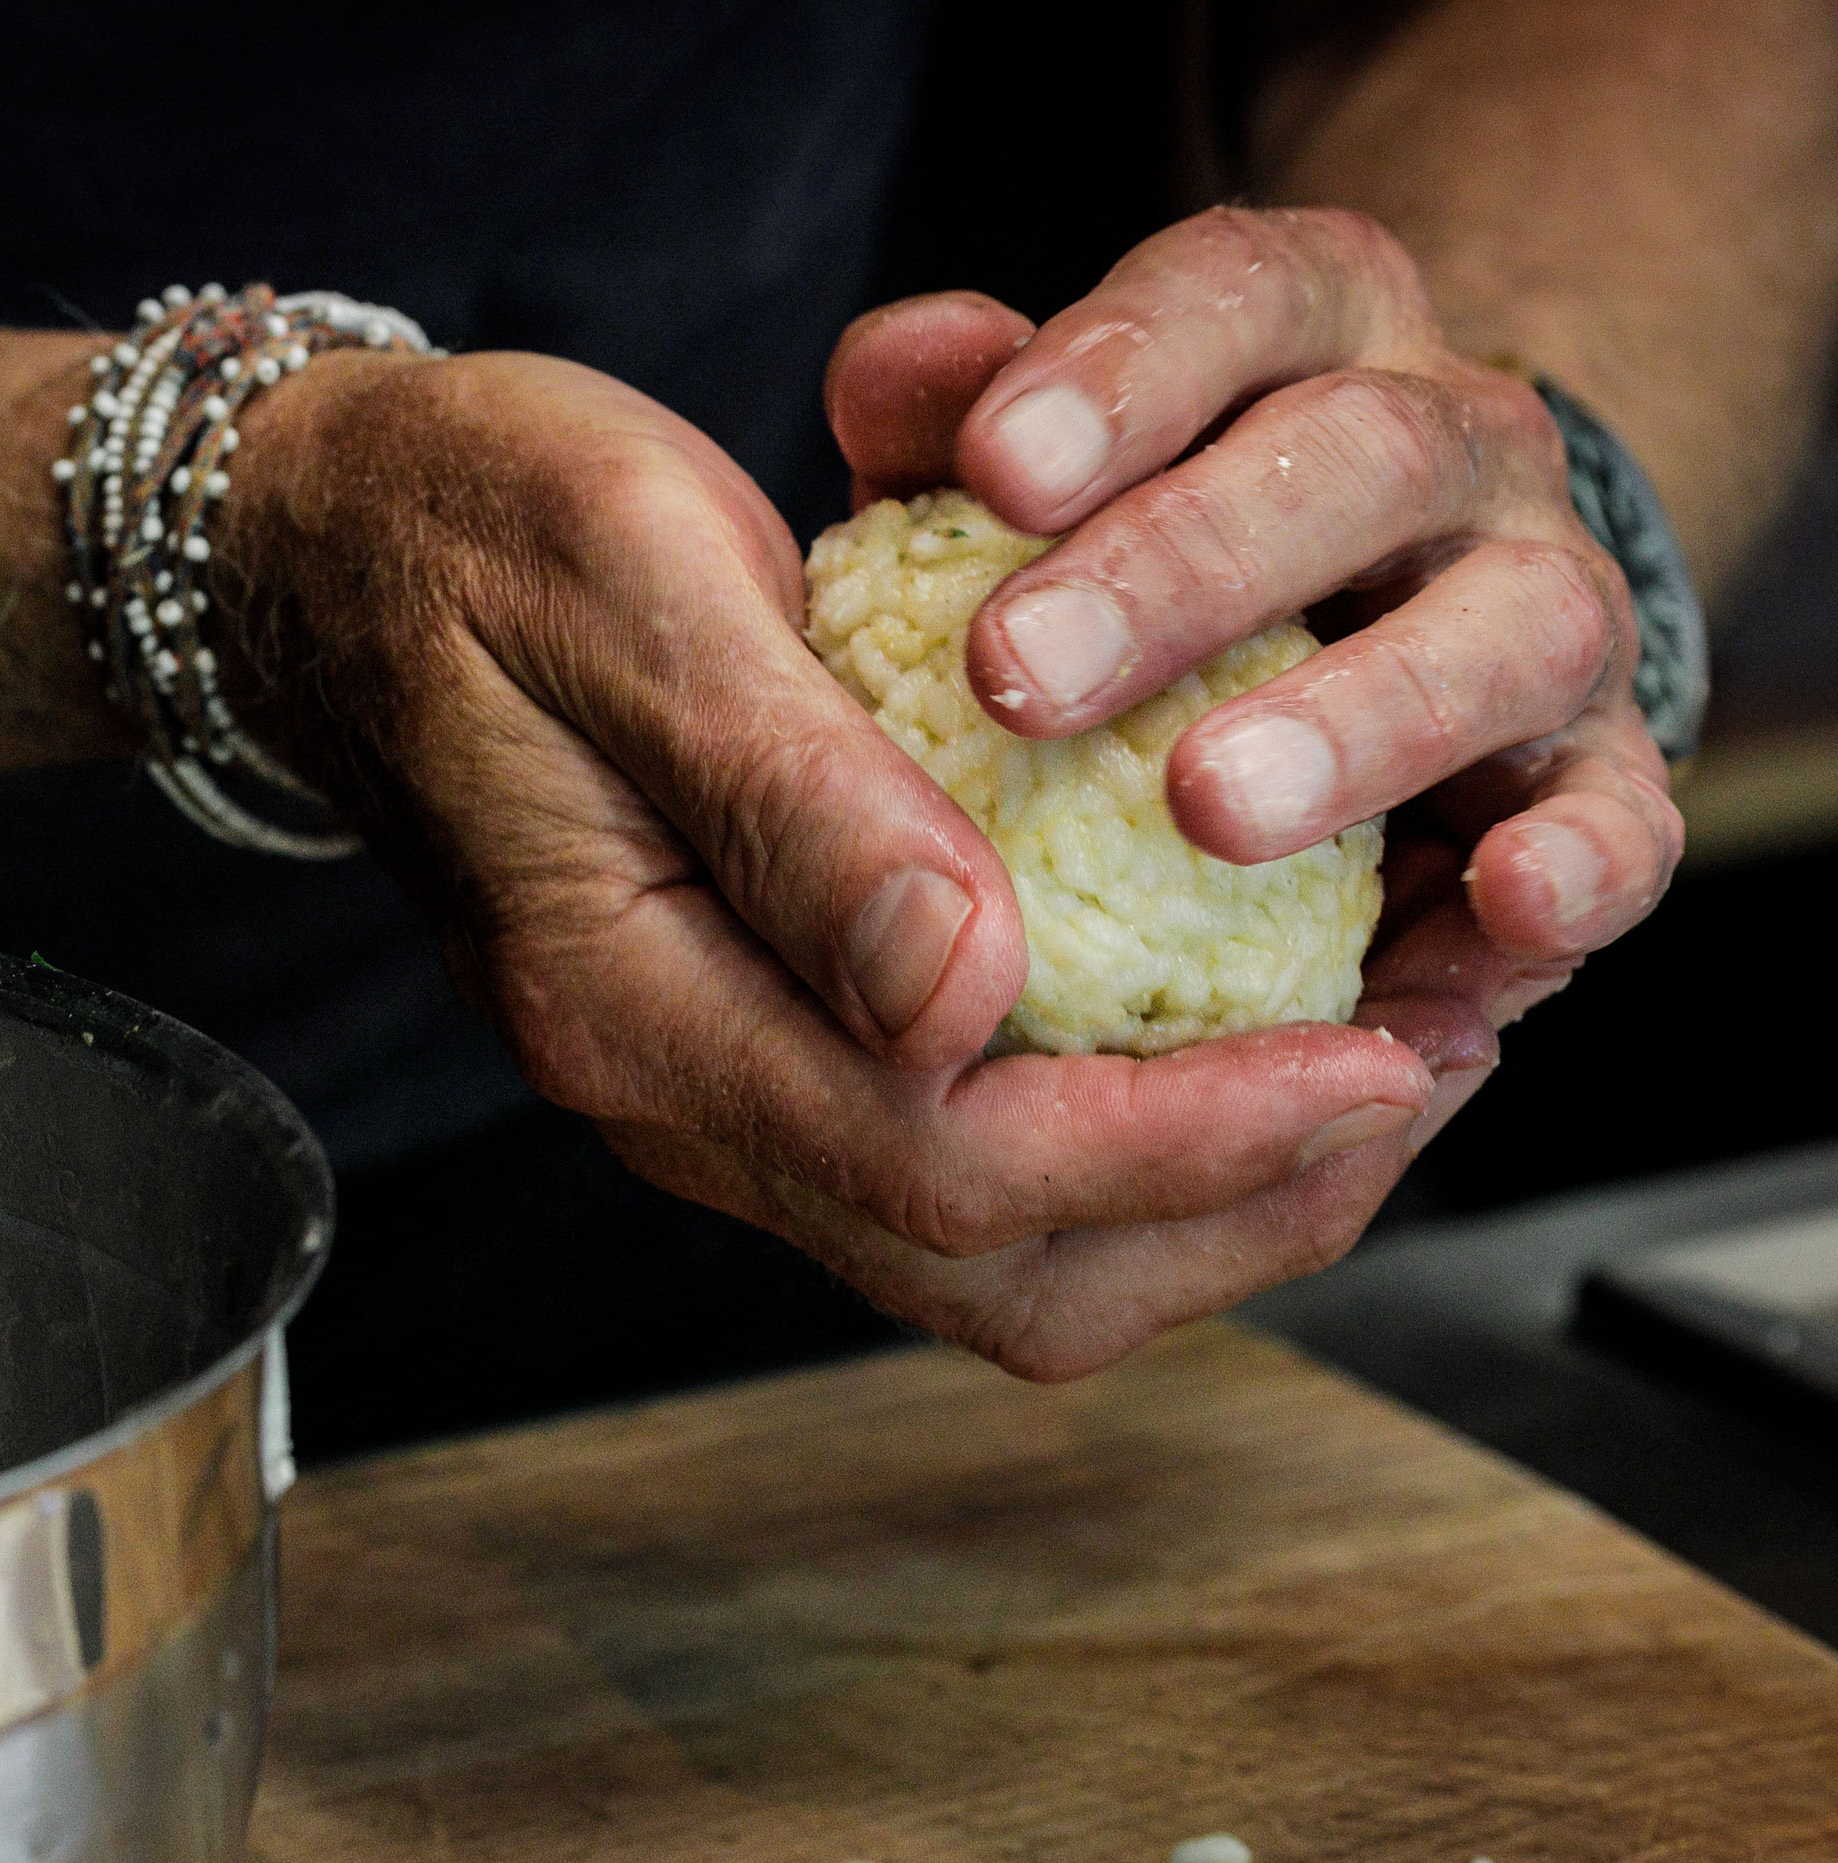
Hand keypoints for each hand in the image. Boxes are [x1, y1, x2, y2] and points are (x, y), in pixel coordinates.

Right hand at [220, 337, 1470, 1378]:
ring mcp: (710, 1086)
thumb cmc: (470, 529)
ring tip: (1385, 1064)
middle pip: (985, 1276)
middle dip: (1239, 1210)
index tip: (1385, 1051)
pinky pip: (964, 1160)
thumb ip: (794, 797)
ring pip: (988, 1253)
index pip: (937, 1164)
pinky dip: (1133, 1126)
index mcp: (627, 1004)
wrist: (332, 556)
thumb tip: (969, 996)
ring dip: (1208, 1192)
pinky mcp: (754, 1040)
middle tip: (1428, 1076)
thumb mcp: (630, 595)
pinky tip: (1246, 1017)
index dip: (1184, 1139)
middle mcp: (670, 1089)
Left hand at [834, 206, 1685, 1156]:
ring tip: (1208, 807)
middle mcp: (1453, 441)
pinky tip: (1499, 913)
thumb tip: (895, 370)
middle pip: (1360, 458)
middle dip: (1187, 568)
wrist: (1359, 616)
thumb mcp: (1021, 474)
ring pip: (1512, 628)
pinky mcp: (1603, 772)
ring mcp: (1550, 602)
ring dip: (1356, 723)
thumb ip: (943, 418)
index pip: (1234, 291)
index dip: (1120, 370)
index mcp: (1304, 334)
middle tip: (1026, 677)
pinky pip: (1625, 817)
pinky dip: (1575, 866)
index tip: (994, 471)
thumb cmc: (1125, 551)